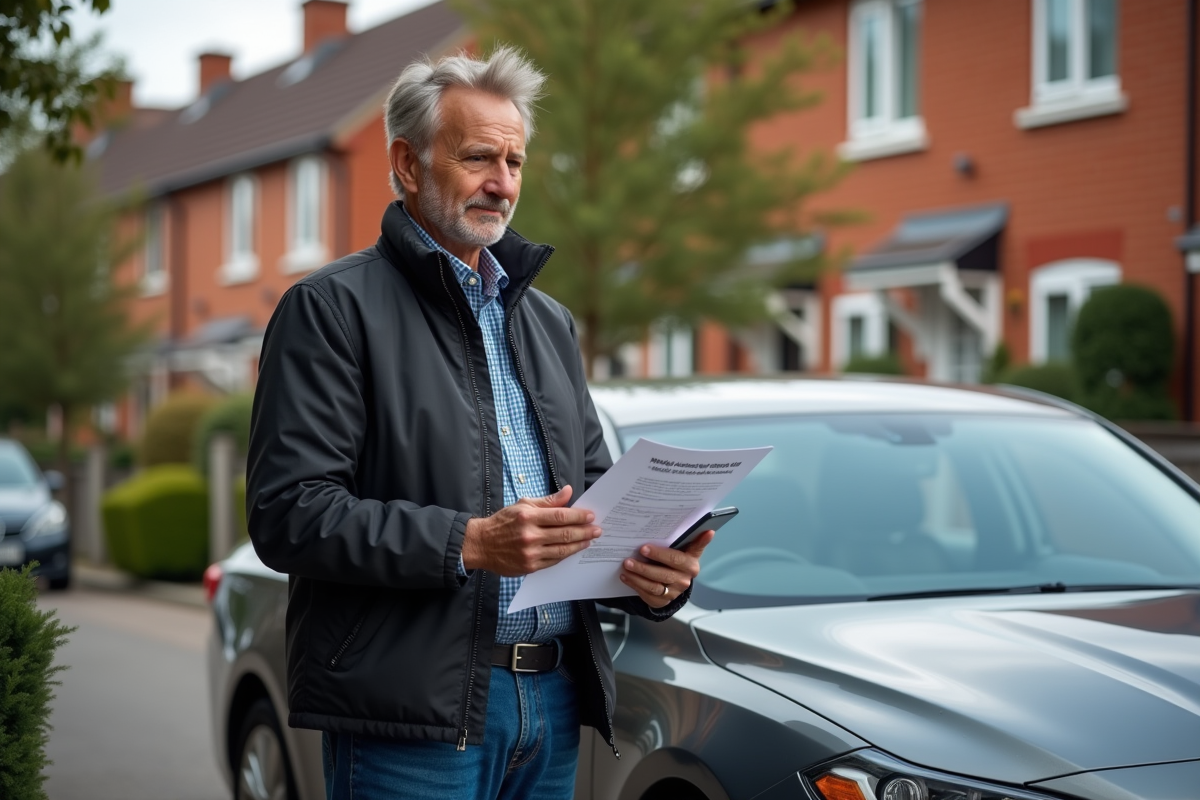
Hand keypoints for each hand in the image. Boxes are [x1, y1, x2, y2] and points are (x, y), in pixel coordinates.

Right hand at [461, 486, 601, 576]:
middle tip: (597, 529)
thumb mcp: (522, 505)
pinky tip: (574, 549)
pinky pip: (553, 561)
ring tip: (590, 540)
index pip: (560, 515)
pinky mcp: (529, 566)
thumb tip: (568, 492)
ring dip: (579, 544)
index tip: (590, 515)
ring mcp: (530, 553)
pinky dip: (566, 555)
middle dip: (584, 531)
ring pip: (562, 550)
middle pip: (564, 533)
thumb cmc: (503, 522)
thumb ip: (547, 500)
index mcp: (528, 516)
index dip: (578, 516)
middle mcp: (529, 535)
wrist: (481, 544)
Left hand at [619, 530, 714, 608]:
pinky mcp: (662, 601)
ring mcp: (673, 593)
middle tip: (629, 558)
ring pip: (653, 586)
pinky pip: (647, 594)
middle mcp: (684, 581)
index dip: (660, 554)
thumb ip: (696, 541)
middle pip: (663, 574)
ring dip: (637, 576)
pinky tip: (626, 576)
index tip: (645, 548)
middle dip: (644, 566)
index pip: (676, 559)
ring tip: (626, 566)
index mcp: (691, 565)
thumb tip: (709, 531)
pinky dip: (635, 584)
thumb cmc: (679, 560)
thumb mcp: (688, 550)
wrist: (676, 581)